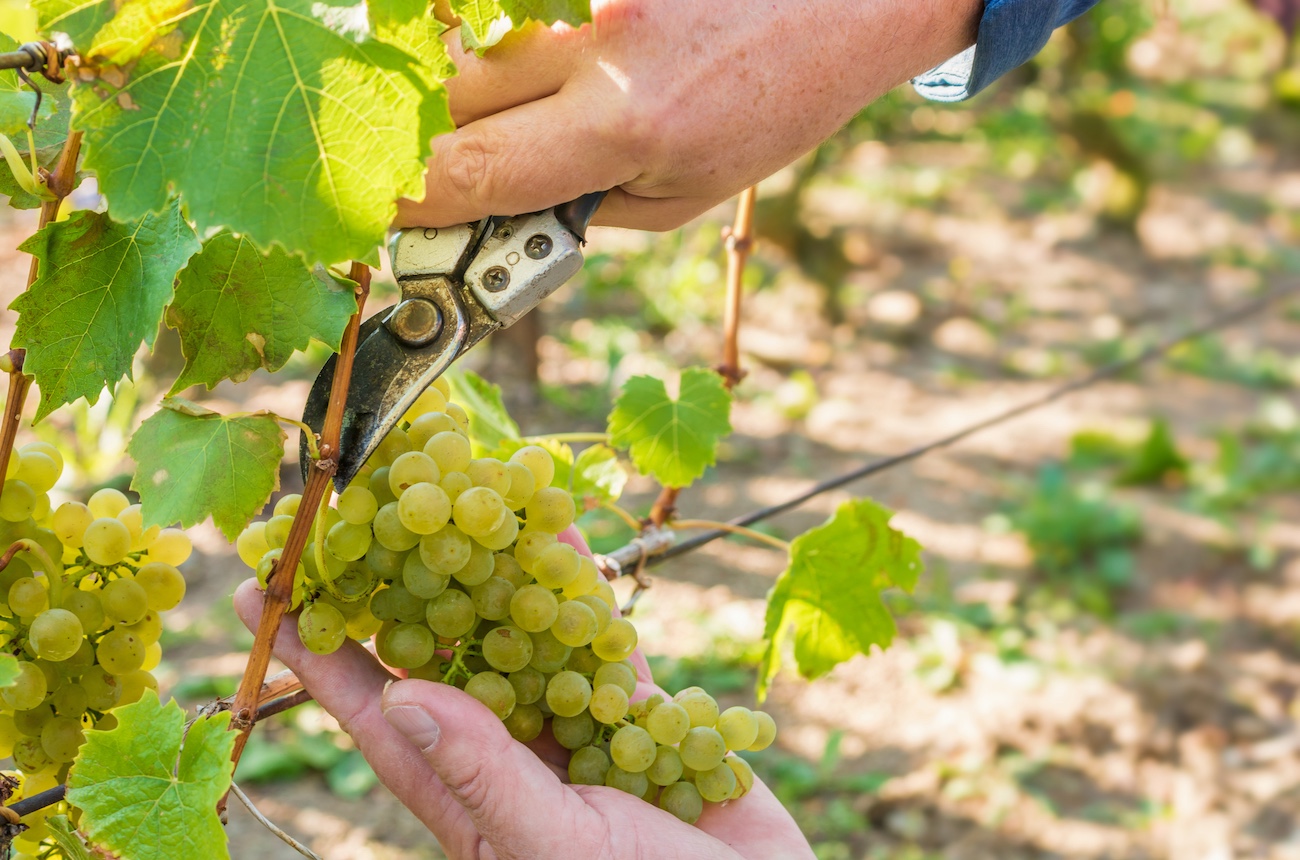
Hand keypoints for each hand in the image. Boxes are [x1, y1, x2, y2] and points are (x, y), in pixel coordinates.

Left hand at [231, 528, 812, 859]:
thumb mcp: (558, 846)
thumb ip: (487, 774)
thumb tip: (406, 695)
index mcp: (470, 798)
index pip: (377, 715)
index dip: (316, 656)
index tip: (258, 596)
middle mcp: (510, 755)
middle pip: (442, 657)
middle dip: (399, 586)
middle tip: (355, 511)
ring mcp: (575, 728)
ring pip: (520, 634)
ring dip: (490, 569)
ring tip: (452, 495)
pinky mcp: (638, 712)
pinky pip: (602, 637)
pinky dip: (583, 588)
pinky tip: (561, 534)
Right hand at [396, 0, 980, 231]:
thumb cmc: (775, 101)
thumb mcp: (688, 192)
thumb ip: (582, 204)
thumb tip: (496, 212)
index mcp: (623, 124)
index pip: (470, 172)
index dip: (413, 205)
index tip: (394, 217)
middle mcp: (594, 41)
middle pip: (448, 99)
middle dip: (451, 144)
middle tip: (482, 165)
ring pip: (471, 43)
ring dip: (484, 87)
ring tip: (555, 103)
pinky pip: (511, 3)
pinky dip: (518, 39)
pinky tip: (573, 59)